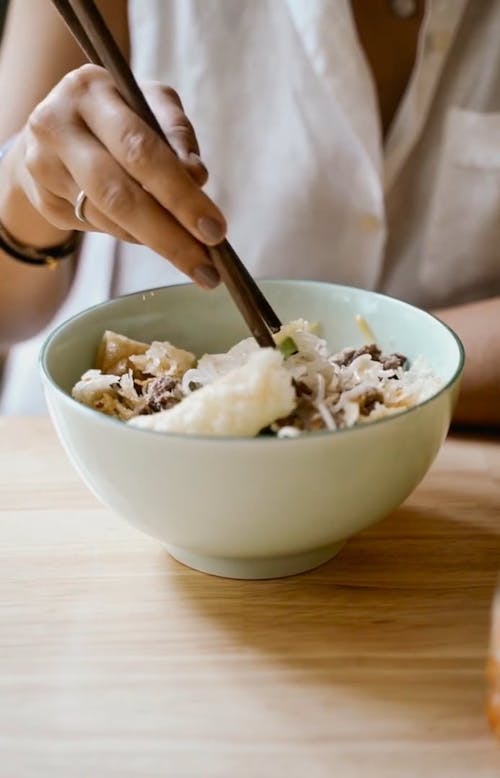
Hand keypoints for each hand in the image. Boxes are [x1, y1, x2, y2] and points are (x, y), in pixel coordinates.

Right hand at [14, 64, 225, 287]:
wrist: (52, 130)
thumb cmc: (117, 115)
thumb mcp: (150, 106)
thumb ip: (176, 134)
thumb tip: (196, 177)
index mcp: (89, 91)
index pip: (140, 149)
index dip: (180, 194)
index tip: (214, 230)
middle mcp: (57, 125)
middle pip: (119, 194)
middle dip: (170, 237)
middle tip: (206, 268)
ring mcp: (44, 166)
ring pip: (109, 218)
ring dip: (155, 240)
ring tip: (191, 256)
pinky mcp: (44, 200)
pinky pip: (98, 228)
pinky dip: (132, 234)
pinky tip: (151, 233)